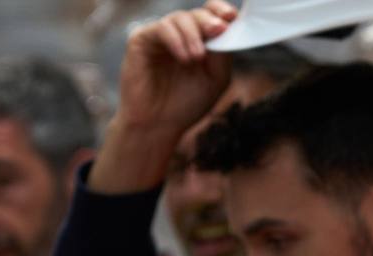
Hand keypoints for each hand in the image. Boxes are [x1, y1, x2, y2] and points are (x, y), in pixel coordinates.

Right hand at [90, 2, 236, 193]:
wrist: (158, 126)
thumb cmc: (185, 104)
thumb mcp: (215, 78)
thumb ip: (223, 53)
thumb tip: (227, 27)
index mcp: (198, 40)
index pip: (210, 14)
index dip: (220, 10)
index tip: (231, 17)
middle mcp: (179, 35)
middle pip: (197, 14)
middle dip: (209, 21)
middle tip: (218, 30)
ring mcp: (160, 36)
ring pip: (179, 18)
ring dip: (193, 35)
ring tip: (197, 57)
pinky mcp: (141, 40)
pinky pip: (161, 29)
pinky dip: (176, 40)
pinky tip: (184, 58)